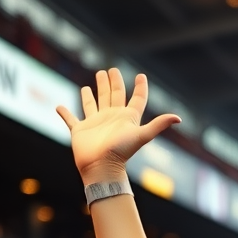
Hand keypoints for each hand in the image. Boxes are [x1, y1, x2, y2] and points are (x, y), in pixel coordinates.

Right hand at [56, 69, 179, 184]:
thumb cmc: (121, 151)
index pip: (136, 99)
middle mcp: (111, 118)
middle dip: (112, 83)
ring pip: (93, 104)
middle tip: (110, 70)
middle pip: (113, 96)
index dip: (140, 88)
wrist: (102, 168)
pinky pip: (70, 119)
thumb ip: (158, 125)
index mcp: (126, 118)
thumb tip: (178, 118)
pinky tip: (59, 107)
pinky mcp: (80, 130)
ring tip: (91, 83)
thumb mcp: (141, 135)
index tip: (141, 76)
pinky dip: (64, 113)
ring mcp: (95, 124)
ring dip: (91, 93)